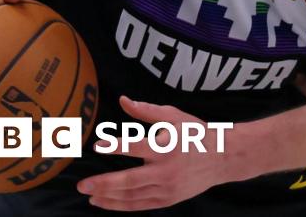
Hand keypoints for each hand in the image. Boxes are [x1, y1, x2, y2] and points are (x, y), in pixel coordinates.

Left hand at [78, 96, 240, 210]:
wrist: (223, 157)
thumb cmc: (196, 133)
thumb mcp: (175, 117)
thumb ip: (147, 111)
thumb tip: (122, 100)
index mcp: (168, 147)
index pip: (138, 147)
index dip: (117, 146)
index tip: (98, 145)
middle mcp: (167, 170)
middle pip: (130, 180)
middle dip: (104, 183)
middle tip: (82, 184)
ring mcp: (168, 187)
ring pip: (132, 196)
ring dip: (108, 197)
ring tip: (88, 194)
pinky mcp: (169, 199)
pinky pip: (140, 205)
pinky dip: (120, 205)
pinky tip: (104, 202)